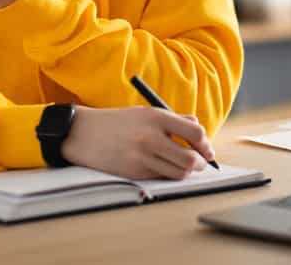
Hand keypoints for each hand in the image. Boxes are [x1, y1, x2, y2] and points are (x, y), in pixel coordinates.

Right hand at [61, 106, 215, 179]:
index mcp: (156, 117)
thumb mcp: (145, 112)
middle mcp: (151, 137)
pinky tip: (164, 167)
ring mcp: (142, 157)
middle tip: (200, 163)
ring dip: (187, 172)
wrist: (83, 133)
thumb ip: (173, 119)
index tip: (207, 149)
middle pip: (191, 159)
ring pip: (178, 173)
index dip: (205, 143)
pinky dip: (168, 175)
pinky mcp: (133, 172)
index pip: (195, 132)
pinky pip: (161, 177)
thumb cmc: (117, 122)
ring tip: (185, 167)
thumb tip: (197, 126)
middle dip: (200, 163)